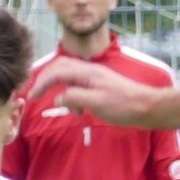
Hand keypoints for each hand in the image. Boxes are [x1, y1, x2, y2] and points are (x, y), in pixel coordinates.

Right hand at [29, 58, 159, 126]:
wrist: (147, 107)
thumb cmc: (123, 106)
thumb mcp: (95, 103)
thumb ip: (74, 97)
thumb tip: (58, 96)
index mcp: (87, 72)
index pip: (56, 71)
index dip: (41, 82)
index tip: (32, 97)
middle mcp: (89, 70)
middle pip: (60, 68)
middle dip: (47, 80)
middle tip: (38, 95)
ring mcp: (95, 77)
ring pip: (69, 77)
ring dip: (62, 91)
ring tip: (67, 111)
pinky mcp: (99, 85)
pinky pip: (79, 86)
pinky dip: (73, 97)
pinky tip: (80, 112)